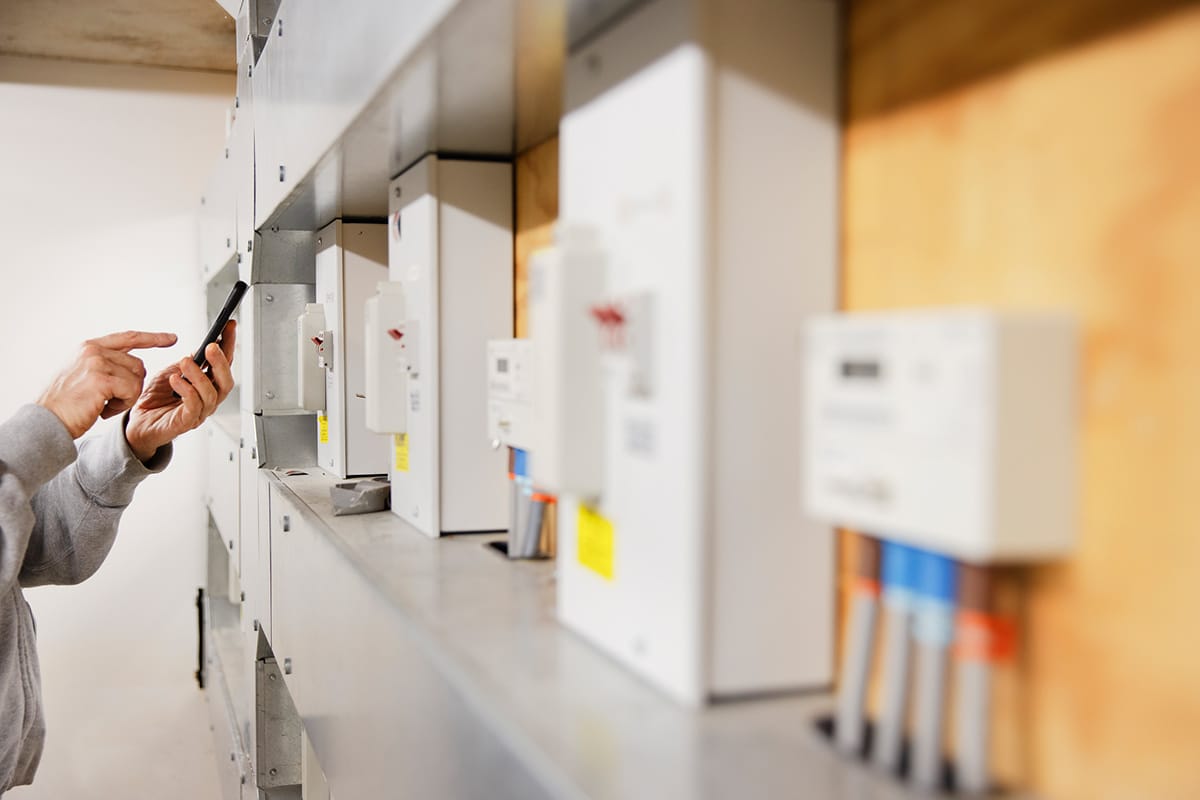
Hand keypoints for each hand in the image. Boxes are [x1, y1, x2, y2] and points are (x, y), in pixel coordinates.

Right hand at [38, 331, 178, 438]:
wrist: (46, 421)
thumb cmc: (65, 403)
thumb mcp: (83, 374)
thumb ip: (105, 364)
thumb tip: (134, 364)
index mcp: (89, 347)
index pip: (129, 337)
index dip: (153, 338)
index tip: (172, 338)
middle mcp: (93, 350)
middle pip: (138, 365)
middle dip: (132, 387)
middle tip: (109, 401)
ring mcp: (97, 363)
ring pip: (136, 380)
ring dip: (126, 398)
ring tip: (102, 405)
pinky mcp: (101, 380)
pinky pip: (131, 391)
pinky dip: (122, 405)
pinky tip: (103, 410)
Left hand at [126, 321, 236, 461]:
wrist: (136, 423)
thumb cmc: (155, 400)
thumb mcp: (172, 373)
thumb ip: (188, 364)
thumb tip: (203, 347)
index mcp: (207, 386)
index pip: (224, 364)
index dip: (229, 345)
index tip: (230, 326)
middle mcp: (207, 400)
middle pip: (226, 382)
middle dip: (221, 363)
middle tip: (212, 347)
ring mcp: (198, 413)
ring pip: (211, 394)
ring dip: (199, 375)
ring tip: (185, 362)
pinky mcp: (184, 423)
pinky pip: (193, 407)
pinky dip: (187, 391)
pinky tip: (176, 379)